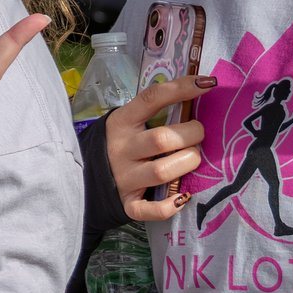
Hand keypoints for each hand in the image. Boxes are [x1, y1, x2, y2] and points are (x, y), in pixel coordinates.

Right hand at [107, 75, 213, 221]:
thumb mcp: (128, 123)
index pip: (152, 98)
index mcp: (122, 122)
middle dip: (192, 134)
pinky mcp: (127, 204)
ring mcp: (123, 178)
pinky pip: (151, 209)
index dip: (181, 88)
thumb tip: (199, 94)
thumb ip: (154, 113)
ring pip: (161, 172)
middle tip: (199, 134)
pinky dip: (170, 206)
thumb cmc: (120, 144)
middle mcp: (121, 149)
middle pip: (162, 139)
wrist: (84, 176)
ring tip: (193, 159)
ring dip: (187, 163)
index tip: (208, 83)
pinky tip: (183, 197)